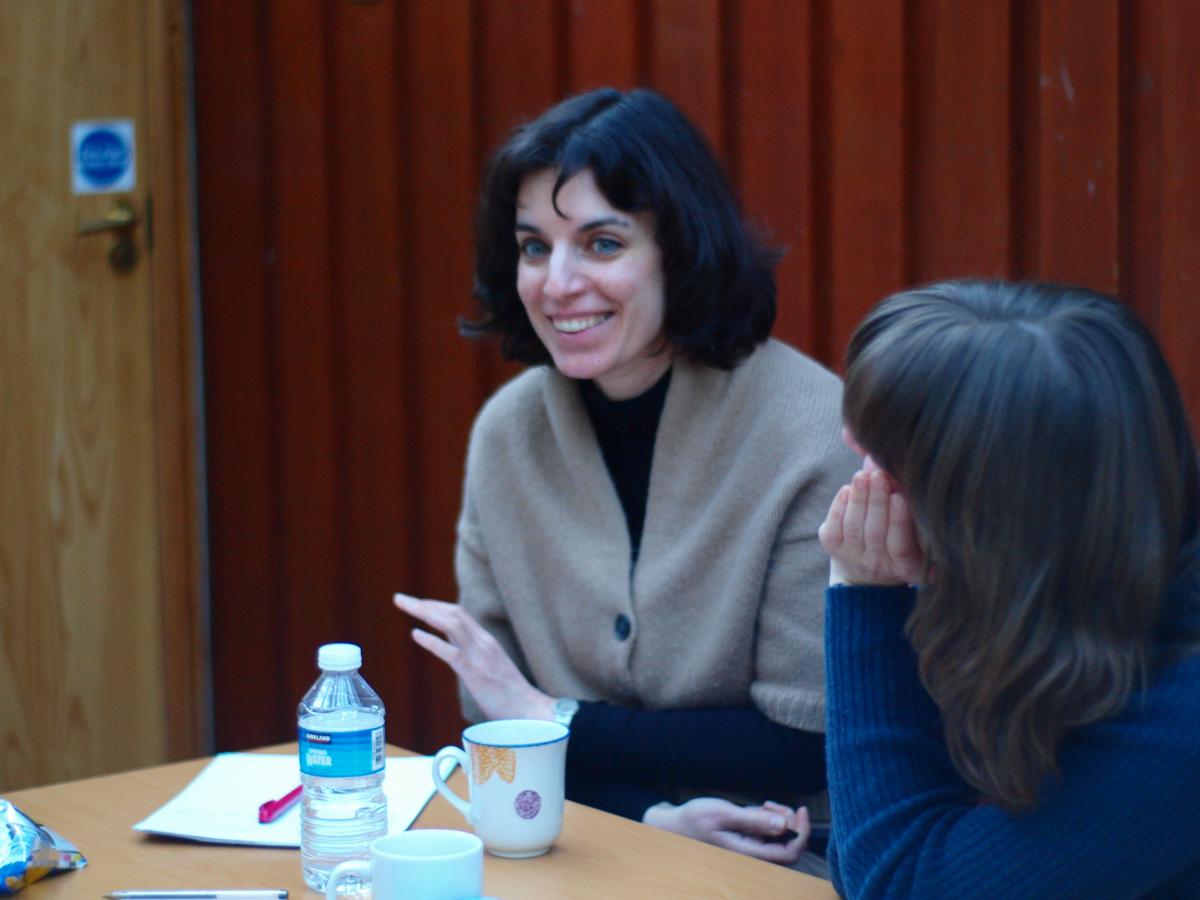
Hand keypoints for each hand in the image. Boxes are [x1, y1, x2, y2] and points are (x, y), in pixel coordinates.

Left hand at [393, 592, 554, 720]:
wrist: (530, 711)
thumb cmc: (509, 695)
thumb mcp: (490, 667)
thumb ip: (472, 654)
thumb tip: (451, 646)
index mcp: (486, 641)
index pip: (459, 614)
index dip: (436, 605)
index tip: (417, 603)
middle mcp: (484, 643)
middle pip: (452, 613)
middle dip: (425, 604)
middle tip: (401, 599)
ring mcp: (480, 657)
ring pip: (451, 624)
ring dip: (425, 613)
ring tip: (404, 606)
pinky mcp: (476, 674)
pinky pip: (451, 653)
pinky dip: (432, 641)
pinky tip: (416, 635)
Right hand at [643, 797, 809, 864]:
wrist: (676, 824)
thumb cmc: (695, 819)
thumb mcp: (723, 814)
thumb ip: (753, 820)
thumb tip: (784, 826)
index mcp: (749, 853)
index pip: (790, 852)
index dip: (801, 832)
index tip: (799, 810)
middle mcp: (754, 854)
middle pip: (789, 844)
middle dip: (789, 821)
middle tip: (771, 803)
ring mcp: (752, 848)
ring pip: (781, 837)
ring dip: (778, 817)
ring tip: (761, 804)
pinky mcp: (749, 840)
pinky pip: (770, 832)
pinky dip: (769, 818)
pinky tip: (756, 808)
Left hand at [818, 457, 923, 585]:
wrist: (866, 570)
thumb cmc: (896, 539)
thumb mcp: (911, 529)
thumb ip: (904, 500)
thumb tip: (885, 465)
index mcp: (906, 565)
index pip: (901, 545)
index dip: (898, 521)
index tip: (898, 497)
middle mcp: (878, 565)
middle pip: (875, 533)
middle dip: (876, 502)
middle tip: (879, 475)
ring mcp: (853, 558)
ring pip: (853, 528)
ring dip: (858, 499)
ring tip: (862, 476)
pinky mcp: (832, 548)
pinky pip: (834, 527)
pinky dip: (839, 506)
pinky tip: (847, 489)